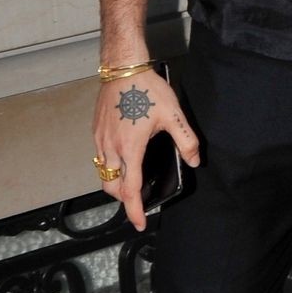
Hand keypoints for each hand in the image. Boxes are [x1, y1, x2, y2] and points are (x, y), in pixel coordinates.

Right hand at [92, 67, 200, 232]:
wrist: (123, 69)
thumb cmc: (148, 90)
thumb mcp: (174, 116)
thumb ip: (186, 141)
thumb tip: (195, 161)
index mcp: (130, 149)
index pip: (130, 190)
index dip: (134, 210)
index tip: (139, 224)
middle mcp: (111, 148)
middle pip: (111, 186)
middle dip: (123, 199)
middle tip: (137, 201)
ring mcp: (100, 139)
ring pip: (103, 172)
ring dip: (114, 183)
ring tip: (130, 181)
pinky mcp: (96, 130)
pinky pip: (99, 157)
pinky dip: (109, 166)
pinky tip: (122, 158)